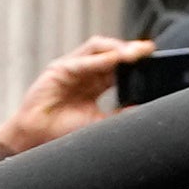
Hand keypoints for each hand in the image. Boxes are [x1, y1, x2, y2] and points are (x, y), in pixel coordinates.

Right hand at [0, 33, 155, 149]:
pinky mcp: (59, 69)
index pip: (120, 67)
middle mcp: (84, 73)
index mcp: (94, 85)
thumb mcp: (99, 123)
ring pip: (99, 49)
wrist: (34, 140)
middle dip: (131, 51)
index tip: (155, 61)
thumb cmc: (61, 133)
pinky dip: (100, 59)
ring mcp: (72, 68)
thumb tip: (144, 110)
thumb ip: (119, 115)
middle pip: (112, 54)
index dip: (136, 63)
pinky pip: (83, 60)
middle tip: (149, 51)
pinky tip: (115, 59)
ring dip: (118, 49)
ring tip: (135, 53)